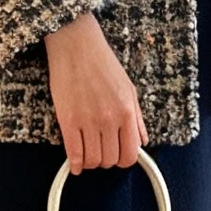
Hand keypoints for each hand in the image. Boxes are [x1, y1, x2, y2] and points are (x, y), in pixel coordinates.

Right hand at [44, 12, 148, 171]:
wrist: (76, 45)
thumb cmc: (102, 63)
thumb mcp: (129, 88)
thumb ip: (137, 118)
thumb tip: (142, 141)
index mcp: (127, 112)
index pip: (130, 153)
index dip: (124, 160)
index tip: (118, 156)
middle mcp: (110, 119)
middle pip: (111, 160)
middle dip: (106, 160)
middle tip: (101, 151)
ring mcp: (88, 121)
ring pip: (93, 159)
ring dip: (91, 161)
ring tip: (88, 153)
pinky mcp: (68, 120)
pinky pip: (73, 153)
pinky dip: (75, 164)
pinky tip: (75, 165)